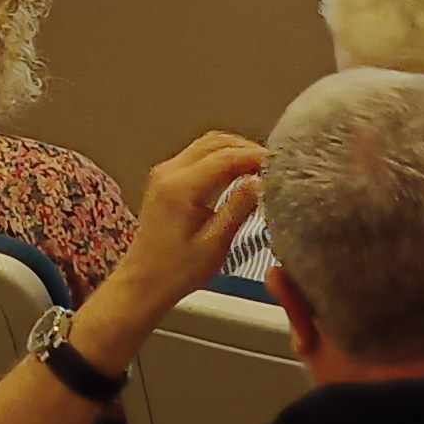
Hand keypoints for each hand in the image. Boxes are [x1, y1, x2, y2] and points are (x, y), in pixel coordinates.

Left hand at [85, 131, 267, 346]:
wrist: (143, 282)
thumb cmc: (177, 271)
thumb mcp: (214, 245)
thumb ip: (238, 209)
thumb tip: (260, 181)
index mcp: (180, 187)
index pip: (225, 157)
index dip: (255, 156)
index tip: (280, 163)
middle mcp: (168, 172)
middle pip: (215, 142)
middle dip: (246, 148)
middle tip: (273, 164)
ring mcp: (164, 174)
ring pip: (206, 145)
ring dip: (234, 151)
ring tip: (261, 168)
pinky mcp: (165, 180)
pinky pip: (197, 156)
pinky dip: (221, 158)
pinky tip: (239, 173)